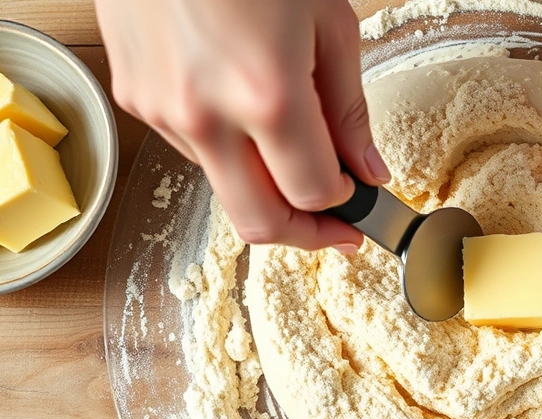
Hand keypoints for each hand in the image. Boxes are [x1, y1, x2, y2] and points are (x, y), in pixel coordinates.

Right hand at [95, 0, 390, 251]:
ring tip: (291, 140)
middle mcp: (205, 115)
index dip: (345, 210)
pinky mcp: (135, 98)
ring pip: (225, 186)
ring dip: (265, 183)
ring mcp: (160, 110)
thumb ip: (349, 110)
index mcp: (266, 95)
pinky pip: (193, 149)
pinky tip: (244, 107)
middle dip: (303, 235)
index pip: (312, 195)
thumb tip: (368, 172)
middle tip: (334, 225)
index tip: (362, 207)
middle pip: (258, 222)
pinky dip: (229, 148)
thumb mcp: (327, 23)